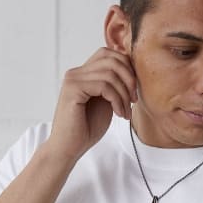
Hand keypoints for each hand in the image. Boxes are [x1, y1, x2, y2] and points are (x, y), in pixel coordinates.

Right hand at [46, 47, 137, 165]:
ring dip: (124, 94)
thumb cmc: (86, 129)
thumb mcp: (106, 102)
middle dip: (129, 79)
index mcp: (83, 73)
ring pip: (110, 74)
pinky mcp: (73, 89)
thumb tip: (132, 70)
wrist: (68, 148)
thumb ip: (113, 85)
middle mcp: (76, 72)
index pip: (109, 54)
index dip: (127, 68)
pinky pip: (104, 85)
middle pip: (112, 59)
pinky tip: (118, 114)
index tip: (133, 92)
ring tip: (125, 112)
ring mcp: (73, 79)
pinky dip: (117, 100)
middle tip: (133, 100)